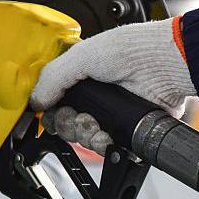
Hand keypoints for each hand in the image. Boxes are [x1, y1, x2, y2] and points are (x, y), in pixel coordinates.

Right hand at [30, 18, 196, 154]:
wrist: (163, 66)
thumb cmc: (131, 51)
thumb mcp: (81, 56)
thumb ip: (52, 78)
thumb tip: (34, 102)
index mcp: (82, 76)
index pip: (54, 100)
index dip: (50, 110)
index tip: (49, 111)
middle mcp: (95, 96)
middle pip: (66, 123)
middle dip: (67, 123)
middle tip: (78, 116)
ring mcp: (110, 115)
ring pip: (82, 137)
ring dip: (84, 134)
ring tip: (95, 124)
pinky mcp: (124, 130)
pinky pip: (103, 147)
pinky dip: (101, 144)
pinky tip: (106, 136)